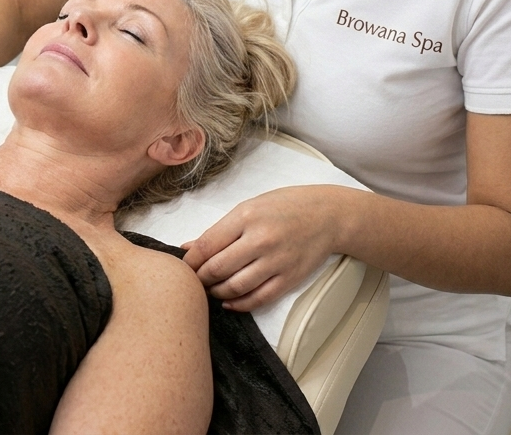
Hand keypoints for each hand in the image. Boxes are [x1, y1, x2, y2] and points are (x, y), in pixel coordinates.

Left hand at [180, 185, 344, 311]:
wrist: (328, 216)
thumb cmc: (284, 207)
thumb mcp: (248, 208)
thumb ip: (218, 230)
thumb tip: (187, 248)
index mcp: (246, 217)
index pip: (207, 245)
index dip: (190, 261)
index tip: (182, 267)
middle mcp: (260, 239)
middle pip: (217, 268)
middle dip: (200, 278)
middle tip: (193, 281)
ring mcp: (276, 261)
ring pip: (235, 287)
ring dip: (216, 293)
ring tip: (210, 290)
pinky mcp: (290, 278)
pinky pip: (258, 299)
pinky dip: (239, 304)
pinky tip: (229, 302)